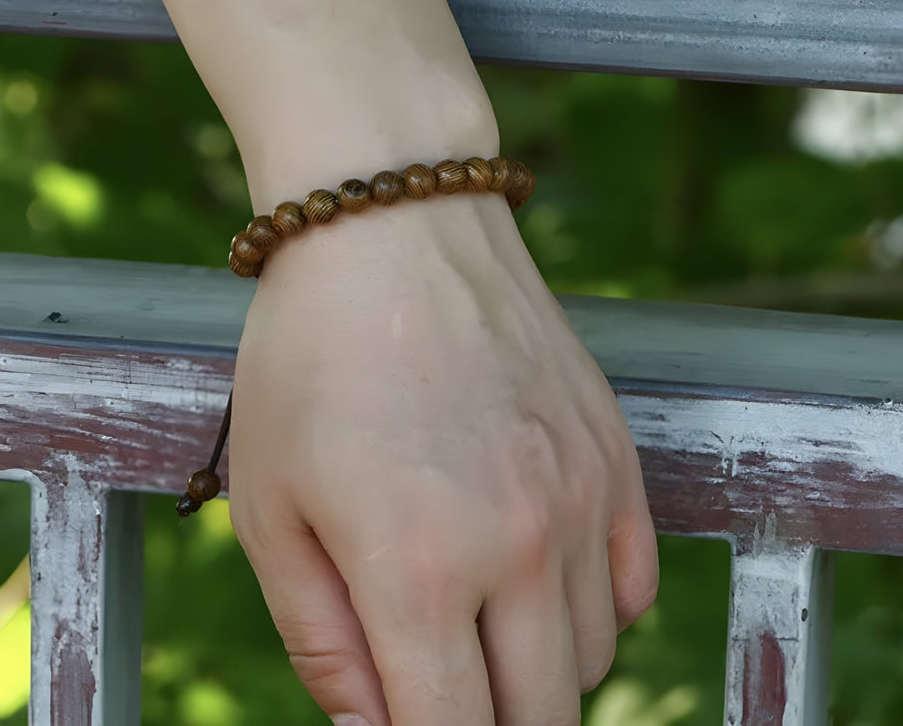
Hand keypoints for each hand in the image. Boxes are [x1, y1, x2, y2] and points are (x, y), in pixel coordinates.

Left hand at [227, 192, 657, 724]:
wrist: (394, 226)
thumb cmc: (309, 355)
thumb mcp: (269, 504)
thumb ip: (321, 642)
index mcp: (418, 569)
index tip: (406, 720)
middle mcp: (520, 546)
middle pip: (539, 717)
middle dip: (485, 721)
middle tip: (437, 676)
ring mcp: (581, 496)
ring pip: (591, 658)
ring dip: (534, 666)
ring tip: (474, 610)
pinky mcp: (616, 454)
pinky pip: (633, 585)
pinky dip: (590, 608)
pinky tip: (536, 570)